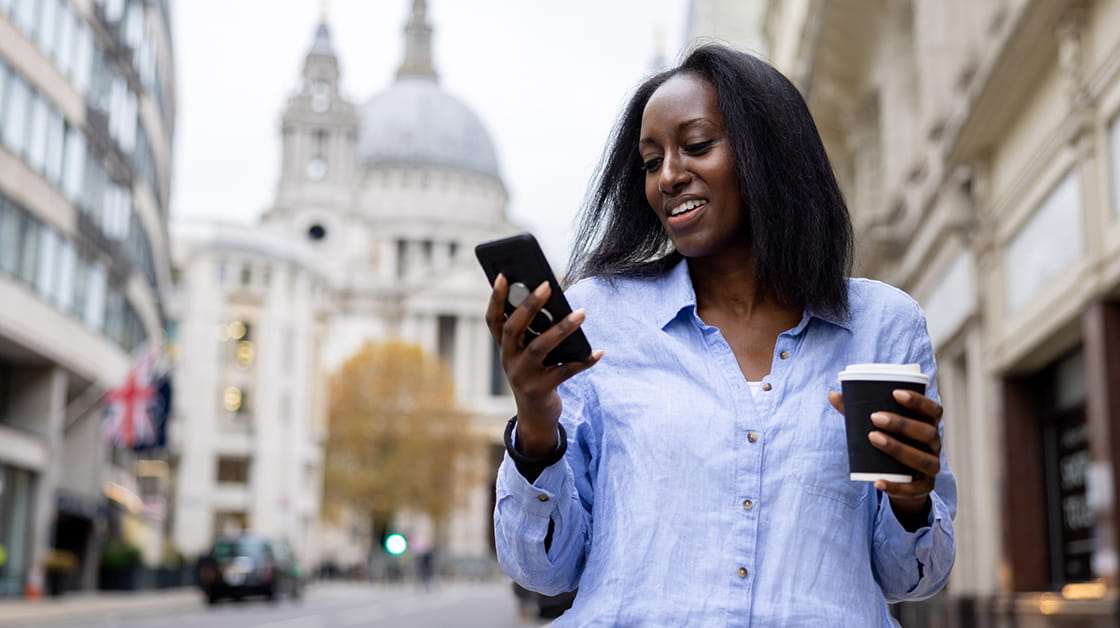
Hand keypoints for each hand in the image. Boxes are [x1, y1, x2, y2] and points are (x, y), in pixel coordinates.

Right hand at [485, 274, 601, 457]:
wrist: (535, 415)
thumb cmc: (536, 373)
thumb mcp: (529, 353)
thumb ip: (537, 333)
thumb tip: (558, 304)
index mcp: (504, 347)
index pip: (493, 320)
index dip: (496, 298)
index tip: (503, 275)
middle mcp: (508, 360)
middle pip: (514, 329)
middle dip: (529, 306)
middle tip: (547, 285)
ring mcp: (522, 376)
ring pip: (540, 348)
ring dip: (562, 329)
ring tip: (582, 313)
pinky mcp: (540, 390)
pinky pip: (565, 371)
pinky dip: (583, 361)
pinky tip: (598, 352)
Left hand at [828, 389, 943, 530]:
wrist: (901, 478)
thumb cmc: (890, 441)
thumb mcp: (878, 426)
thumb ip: (858, 411)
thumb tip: (832, 395)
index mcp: (928, 425)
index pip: (933, 410)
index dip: (918, 401)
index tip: (895, 393)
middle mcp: (934, 445)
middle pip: (928, 433)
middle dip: (902, 424)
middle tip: (874, 417)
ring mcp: (931, 467)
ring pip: (924, 460)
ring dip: (899, 448)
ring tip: (873, 438)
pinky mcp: (923, 487)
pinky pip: (914, 490)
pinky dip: (896, 487)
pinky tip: (878, 482)